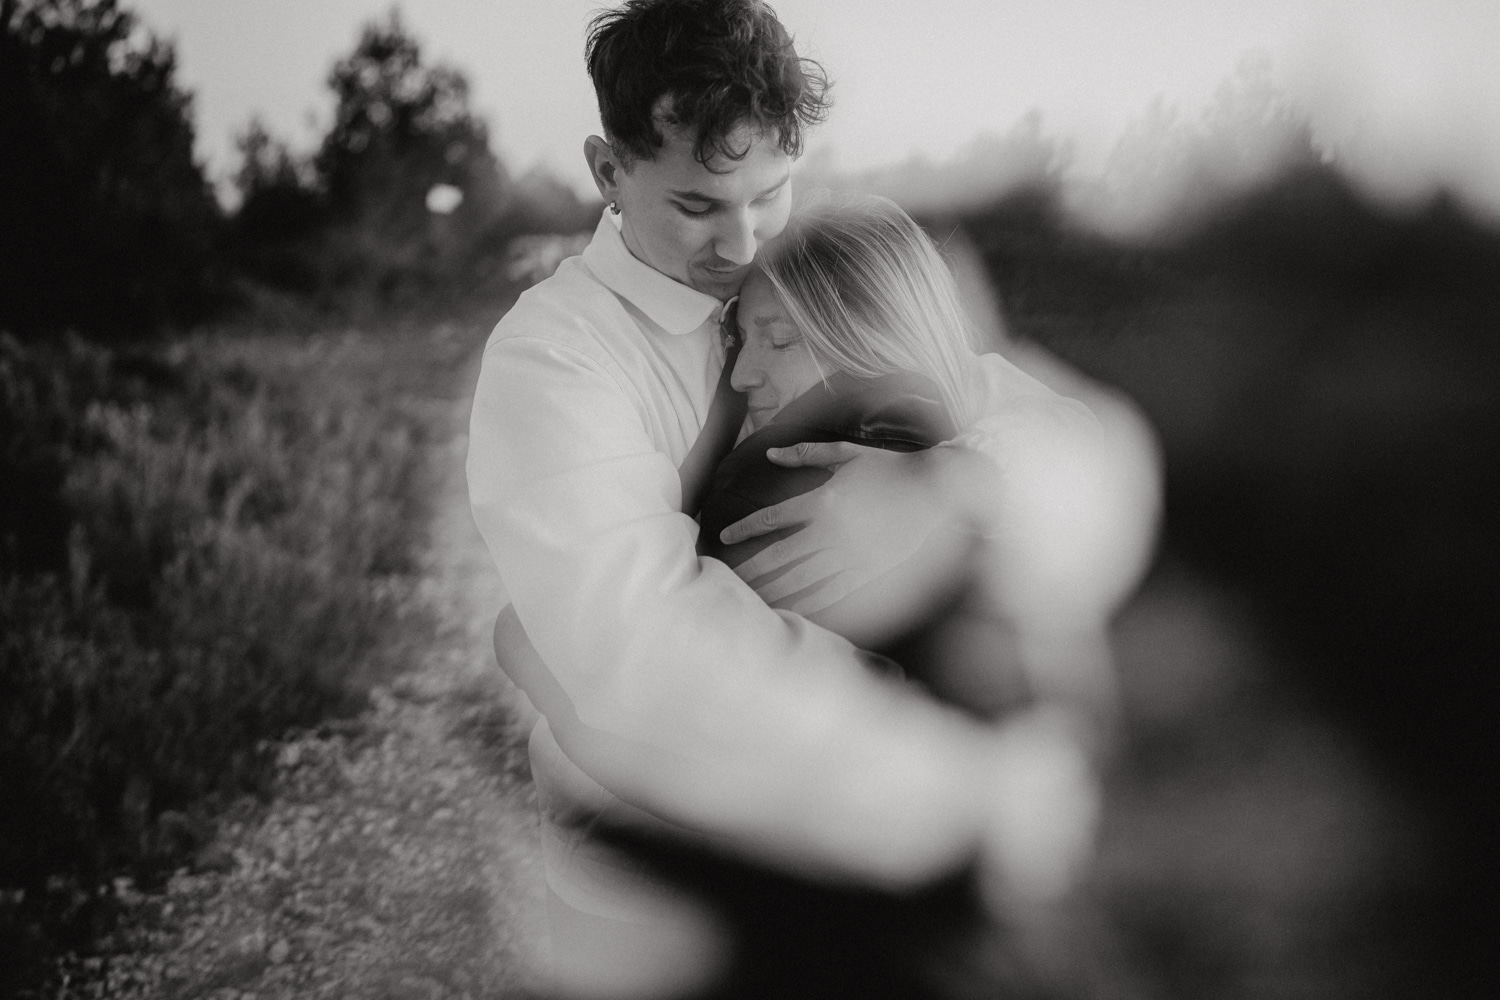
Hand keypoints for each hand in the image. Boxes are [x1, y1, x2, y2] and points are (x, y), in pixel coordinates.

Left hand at [718, 441, 979, 626]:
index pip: (772, 518)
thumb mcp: (848, 453)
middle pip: (780, 556)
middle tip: (726, 581)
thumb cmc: (893, 468)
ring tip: (751, 601)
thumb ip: (806, 454)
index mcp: (822, 501)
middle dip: (751, 570)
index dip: (745, 529)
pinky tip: (794, 614)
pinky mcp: (870, 574)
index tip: (725, 539)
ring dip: (774, 591)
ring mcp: (850, 556)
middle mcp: (830, 532)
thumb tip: (770, 453)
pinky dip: (811, 605)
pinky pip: (834, 594)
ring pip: (802, 579)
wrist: (939, 490)